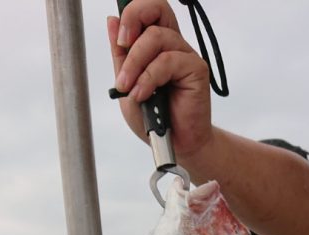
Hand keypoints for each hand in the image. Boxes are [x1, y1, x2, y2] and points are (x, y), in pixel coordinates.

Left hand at [107, 0, 212, 160]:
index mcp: (157, 45)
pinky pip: (168, 61)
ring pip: (156, 37)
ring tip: (128, 88)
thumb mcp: (126, 86)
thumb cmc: (154, 119)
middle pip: (156, 8)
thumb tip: (112, 22)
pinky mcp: (196, 69)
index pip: (147, 11)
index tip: (119, 39)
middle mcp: (173, 45)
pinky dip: (150, 77)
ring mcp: (185, 56)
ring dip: (135, 63)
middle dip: (133, 20)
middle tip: (122, 46)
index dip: (131, 14)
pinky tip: (143, 95)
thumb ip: (121, 56)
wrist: (174, 146)